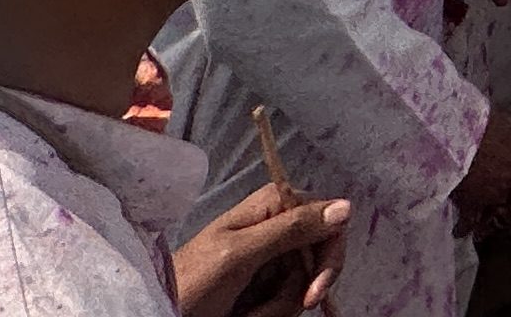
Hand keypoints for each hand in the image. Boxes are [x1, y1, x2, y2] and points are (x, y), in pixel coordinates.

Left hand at [173, 182, 349, 316]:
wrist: (163, 313)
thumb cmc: (193, 282)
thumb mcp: (241, 254)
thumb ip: (291, 229)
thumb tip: (347, 206)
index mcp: (272, 204)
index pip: (328, 218)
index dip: (328, 255)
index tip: (314, 291)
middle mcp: (276, 225)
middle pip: (318, 256)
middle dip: (295, 291)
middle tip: (266, 312)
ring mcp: (270, 257)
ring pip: (303, 283)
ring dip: (277, 307)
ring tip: (245, 314)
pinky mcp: (263, 283)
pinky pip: (287, 299)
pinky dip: (269, 314)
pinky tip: (246, 315)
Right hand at [449, 108, 510, 240]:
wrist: (456, 130)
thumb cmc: (476, 117)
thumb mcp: (500, 121)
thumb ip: (506, 138)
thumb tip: (500, 141)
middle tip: (507, 220)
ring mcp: (500, 190)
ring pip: (500, 215)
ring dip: (491, 225)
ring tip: (482, 232)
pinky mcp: (477, 204)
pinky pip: (472, 221)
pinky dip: (464, 228)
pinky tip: (458, 232)